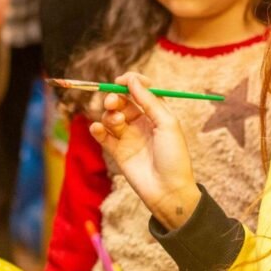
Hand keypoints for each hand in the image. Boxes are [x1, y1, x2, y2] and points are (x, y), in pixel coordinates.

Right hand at [90, 72, 200, 228]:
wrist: (168, 191)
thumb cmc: (174, 157)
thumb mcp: (167, 124)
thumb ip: (149, 101)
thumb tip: (132, 80)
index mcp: (156, 114)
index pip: (140, 91)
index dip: (130, 83)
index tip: (121, 80)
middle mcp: (141, 123)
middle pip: (121, 102)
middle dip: (114, 97)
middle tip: (111, 102)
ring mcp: (128, 137)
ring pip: (110, 117)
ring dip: (109, 115)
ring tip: (117, 124)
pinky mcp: (117, 152)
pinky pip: (102, 135)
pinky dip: (97, 129)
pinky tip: (97, 129)